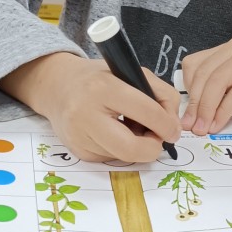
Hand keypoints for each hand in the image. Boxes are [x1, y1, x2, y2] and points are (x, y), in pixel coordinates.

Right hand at [0, 52, 180, 162]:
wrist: (58, 86)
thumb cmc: (100, 78)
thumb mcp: (131, 72)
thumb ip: (160, 93)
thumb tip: (173, 126)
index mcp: (104, 87)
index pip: (146, 111)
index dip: (167, 124)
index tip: (173, 129)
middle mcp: (86, 113)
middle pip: (131, 148)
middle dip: (153, 148)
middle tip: (158, 139)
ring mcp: (79, 136)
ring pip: (124, 156)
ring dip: (138, 148)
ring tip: (132, 128)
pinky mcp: (78, 151)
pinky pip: (111, 158)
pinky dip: (121, 149)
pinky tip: (115, 132)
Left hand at [181, 37, 231, 134]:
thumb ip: (227, 87)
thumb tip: (200, 112)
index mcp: (231, 47)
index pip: (196, 64)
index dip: (187, 90)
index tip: (186, 114)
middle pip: (204, 74)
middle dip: (193, 104)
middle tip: (189, 127)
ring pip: (218, 81)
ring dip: (206, 109)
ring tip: (202, 129)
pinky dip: (225, 110)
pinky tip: (220, 123)